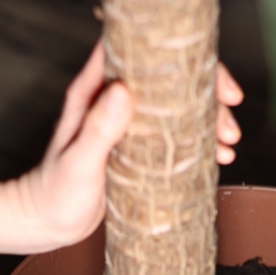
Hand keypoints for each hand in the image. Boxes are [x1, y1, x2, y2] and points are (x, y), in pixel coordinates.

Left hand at [11, 42, 244, 253]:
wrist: (47, 222)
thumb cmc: (55, 193)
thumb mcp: (79, 162)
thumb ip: (98, 128)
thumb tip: (125, 92)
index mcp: (96, 92)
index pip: (141, 52)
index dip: (179, 56)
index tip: (209, 77)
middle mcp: (114, 101)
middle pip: (170, 77)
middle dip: (207, 90)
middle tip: (229, 115)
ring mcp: (129, 123)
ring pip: (179, 105)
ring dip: (210, 118)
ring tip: (229, 143)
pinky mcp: (139, 146)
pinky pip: (177, 133)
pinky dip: (201, 140)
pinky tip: (219, 156)